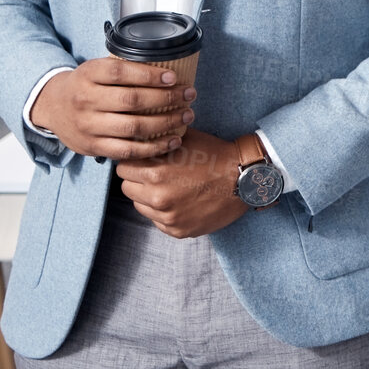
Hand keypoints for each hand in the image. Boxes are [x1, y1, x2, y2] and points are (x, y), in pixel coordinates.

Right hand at [28, 59, 194, 158]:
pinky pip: (127, 150)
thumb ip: (124, 69)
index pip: (121, 72)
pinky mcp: (92, 147)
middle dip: (166, 98)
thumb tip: (168, 70)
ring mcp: (88, 126)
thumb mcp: (96, 68)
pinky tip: (172, 140)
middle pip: (131, 100)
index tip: (173, 77)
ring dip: (165, 122)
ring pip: (132, 127)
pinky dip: (153, 148)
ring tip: (186, 116)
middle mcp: (85, 100)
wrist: (52, 107)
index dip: (149, 75)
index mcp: (87, 75)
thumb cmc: (86, 85)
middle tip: (189, 94)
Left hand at [114, 129, 250, 238]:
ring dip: (149, 197)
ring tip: (171, 187)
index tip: (144, 160)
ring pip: (140, 206)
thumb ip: (157, 140)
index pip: (123, 168)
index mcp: (157, 173)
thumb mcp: (186, 139)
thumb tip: (137, 137)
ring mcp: (168, 217)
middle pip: (127, 188)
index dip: (134, 161)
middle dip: (138, 179)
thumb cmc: (217, 155)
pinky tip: (181, 201)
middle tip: (156, 173)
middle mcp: (159, 199)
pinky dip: (164, 212)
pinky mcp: (178, 231)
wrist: (245, 179)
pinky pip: (157, 221)